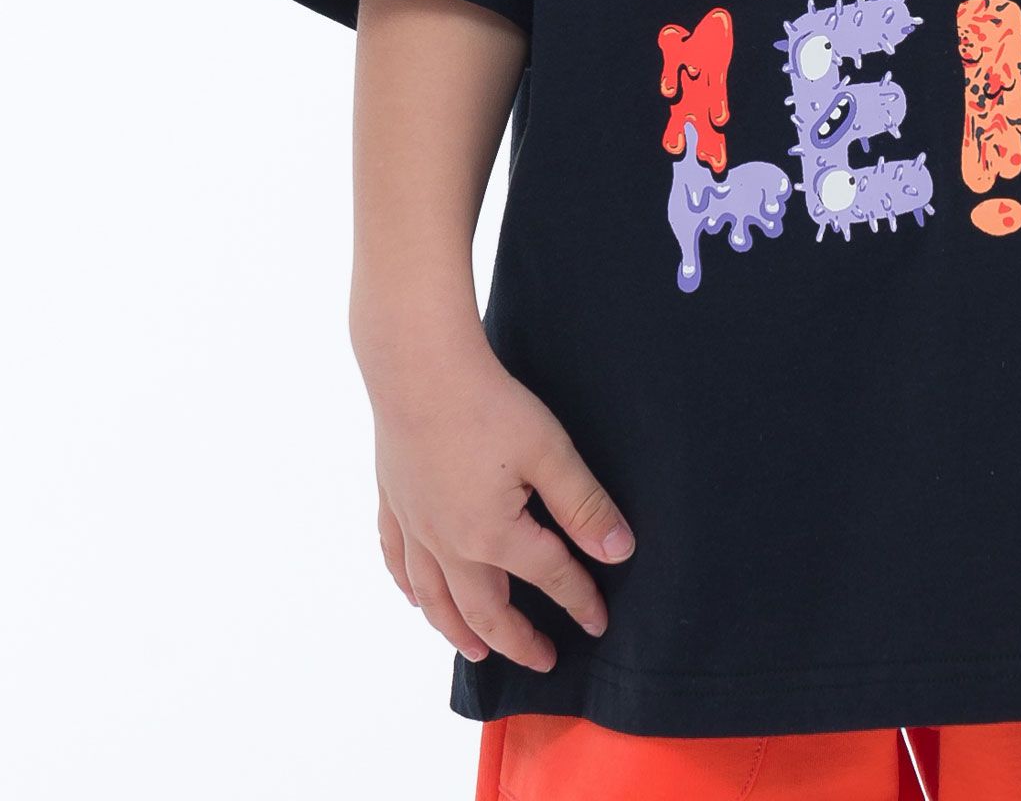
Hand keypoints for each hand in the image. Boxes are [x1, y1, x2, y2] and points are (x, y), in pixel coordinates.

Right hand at [364, 325, 635, 671]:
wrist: (417, 369)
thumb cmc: (487, 404)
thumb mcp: (550, 452)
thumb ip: (583, 506)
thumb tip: (618, 551)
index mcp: (493, 536)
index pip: (549, 578)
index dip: (578, 600)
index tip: (599, 622)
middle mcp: (448, 546)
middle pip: (485, 610)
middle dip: (518, 640)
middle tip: (542, 659)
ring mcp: (415, 528)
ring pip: (435, 600)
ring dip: (458, 631)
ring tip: (477, 650)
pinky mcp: (394, 504)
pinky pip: (398, 563)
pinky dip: (410, 589)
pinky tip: (418, 598)